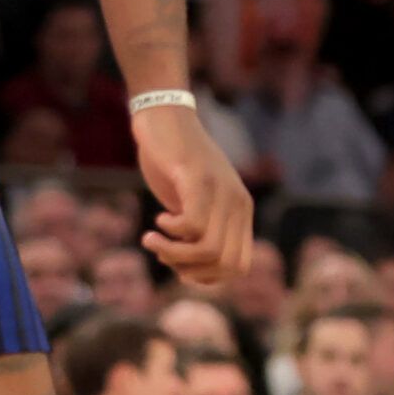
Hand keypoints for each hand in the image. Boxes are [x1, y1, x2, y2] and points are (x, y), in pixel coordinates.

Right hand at [135, 105, 252, 286]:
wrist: (163, 117)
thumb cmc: (173, 163)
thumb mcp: (191, 203)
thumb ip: (198, 233)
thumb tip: (192, 274)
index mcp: (240, 211)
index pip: (239, 267)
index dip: (208, 277)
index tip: (180, 266)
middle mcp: (237, 202)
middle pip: (225, 264)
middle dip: (189, 270)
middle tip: (163, 254)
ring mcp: (220, 189)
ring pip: (208, 250)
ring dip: (174, 254)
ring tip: (152, 239)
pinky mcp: (197, 178)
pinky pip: (192, 225)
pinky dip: (170, 232)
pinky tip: (158, 220)